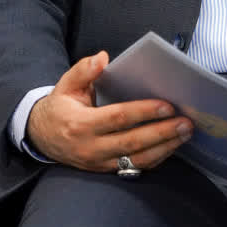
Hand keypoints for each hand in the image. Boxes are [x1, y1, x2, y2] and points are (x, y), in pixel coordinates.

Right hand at [26, 51, 192, 172]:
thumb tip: (102, 57)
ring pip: (136, 159)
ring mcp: (98, 162)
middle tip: (185, 122)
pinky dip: (155, 158)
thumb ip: (83, 70)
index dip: (144, 112)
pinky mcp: (105, 169)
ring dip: (164, 147)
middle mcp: (90, 147)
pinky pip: (134, 166)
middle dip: (162, 132)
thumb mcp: (65, 84)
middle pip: (132, 142)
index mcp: (81, 124)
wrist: (41, 136)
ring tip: (185, 134)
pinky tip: (171, 146)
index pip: (118, 118)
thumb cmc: (59, 107)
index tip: (167, 105)